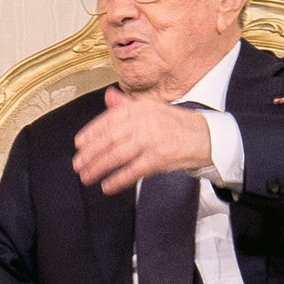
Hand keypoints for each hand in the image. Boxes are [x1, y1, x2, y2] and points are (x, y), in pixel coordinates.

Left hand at [72, 87, 213, 194]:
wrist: (206, 137)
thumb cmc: (176, 125)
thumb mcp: (152, 109)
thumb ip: (128, 105)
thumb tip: (108, 96)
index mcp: (140, 108)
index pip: (109, 119)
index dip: (91, 132)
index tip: (79, 143)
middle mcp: (144, 122)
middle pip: (110, 138)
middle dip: (91, 153)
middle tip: (77, 164)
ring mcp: (151, 140)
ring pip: (117, 155)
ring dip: (99, 167)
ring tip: (86, 177)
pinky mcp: (158, 158)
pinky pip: (133, 171)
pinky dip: (118, 179)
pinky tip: (107, 186)